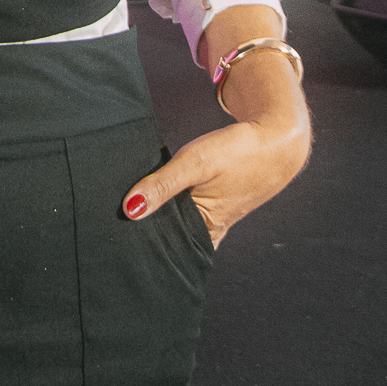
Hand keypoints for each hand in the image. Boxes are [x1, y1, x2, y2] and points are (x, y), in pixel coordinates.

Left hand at [122, 8, 311, 247]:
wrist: (277, 140)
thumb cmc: (239, 151)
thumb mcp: (195, 163)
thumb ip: (162, 185)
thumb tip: (129, 210)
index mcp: (204, 228)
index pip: (162, 245)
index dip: (138, 242)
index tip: (111, 240)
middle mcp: (207, 231)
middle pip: (167, 239)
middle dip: (142, 235)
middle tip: (109, 231)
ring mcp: (211, 220)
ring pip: (174, 227)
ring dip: (154, 221)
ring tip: (120, 217)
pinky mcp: (213, 207)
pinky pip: (184, 215)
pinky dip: (167, 211)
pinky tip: (148, 202)